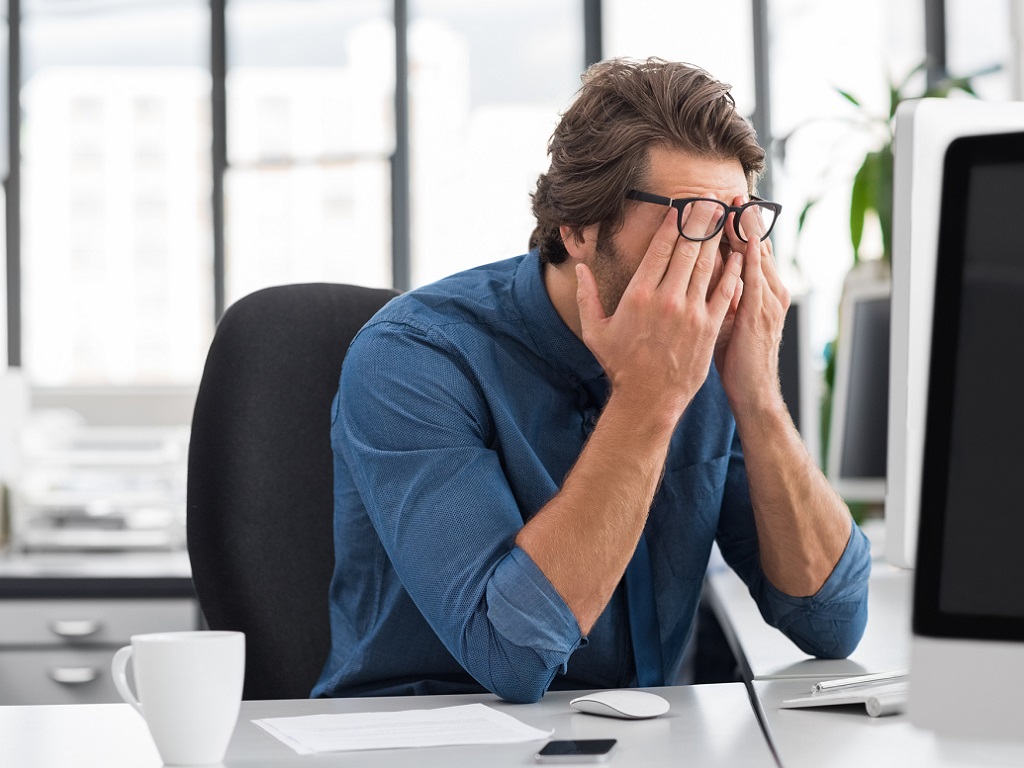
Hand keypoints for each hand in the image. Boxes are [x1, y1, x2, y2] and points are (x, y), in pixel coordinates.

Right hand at [576, 203, 742, 418]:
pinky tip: (739, 254)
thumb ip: (586, 296)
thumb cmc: (620, 365)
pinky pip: (725, 291)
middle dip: (700, 220)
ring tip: (725, 216)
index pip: (660, 248)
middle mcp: (666, 298)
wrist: (648, 398)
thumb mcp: (595, 330)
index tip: (682, 206)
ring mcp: (691, 312)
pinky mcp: (709, 327)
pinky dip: (733, 271)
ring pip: (708, 265)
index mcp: (639, 295)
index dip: (673, 223)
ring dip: (718, 237)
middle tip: (710, 198)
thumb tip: (580, 268)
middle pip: (688, 249)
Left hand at [713, 196, 789, 414]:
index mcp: (763, 291)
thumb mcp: (730, 320)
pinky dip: (748, 258)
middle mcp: (771, 290)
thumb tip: (703, 274)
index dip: (739, 225)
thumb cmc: (738, 358)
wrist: (753, 392)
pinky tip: (741, 240)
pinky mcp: (759, 314)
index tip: (725, 202)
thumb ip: (723, 294)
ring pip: (757, 256)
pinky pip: (753, 279)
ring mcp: (768, 301)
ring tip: (735, 203)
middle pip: (757, 245)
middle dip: (744, 218)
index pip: (750, 249)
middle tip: (731, 191)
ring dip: (746, 230)